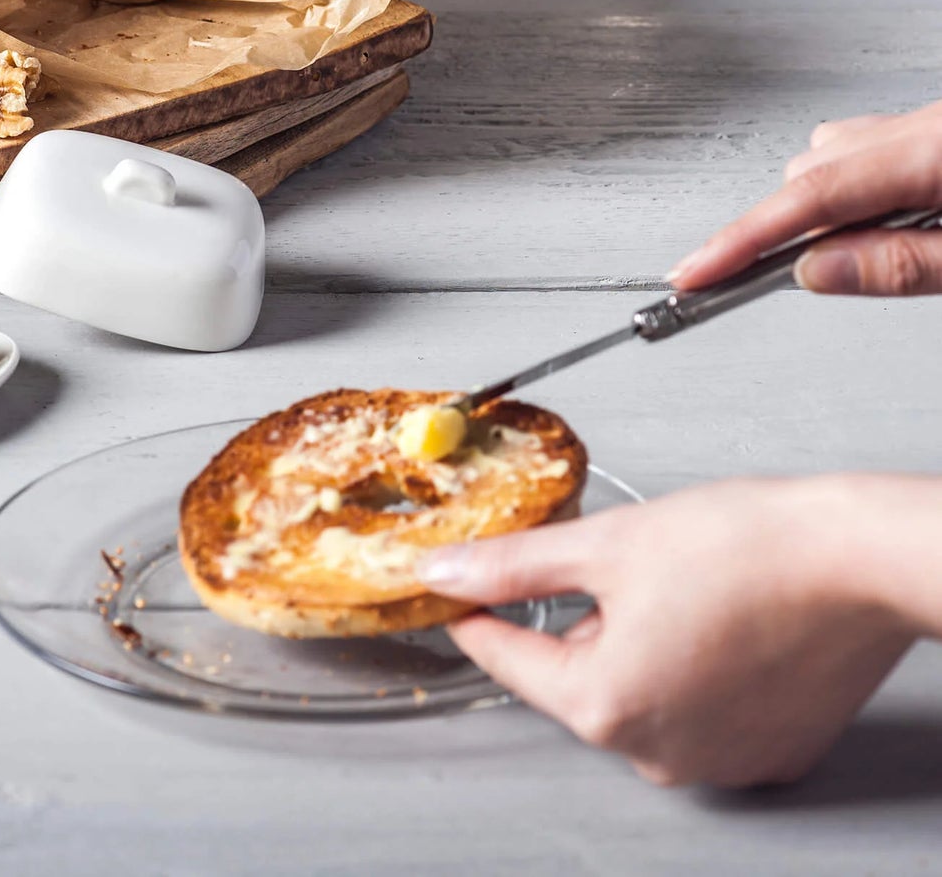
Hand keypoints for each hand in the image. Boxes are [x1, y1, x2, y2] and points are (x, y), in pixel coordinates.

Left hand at [418, 478, 915, 786]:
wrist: (858, 559)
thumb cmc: (748, 549)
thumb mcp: (604, 544)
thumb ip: (512, 566)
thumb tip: (447, 573)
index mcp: (606, 705)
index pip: (505, 658)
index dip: (475, 611)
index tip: (457, 588)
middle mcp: (658, 753)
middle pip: (575, 675)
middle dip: (577, 617)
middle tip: (613, 563)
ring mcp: (717, 761)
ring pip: (635, 691)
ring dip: (635, 641)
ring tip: (681, 585)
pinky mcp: (765, 752)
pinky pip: (696, 709)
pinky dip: (690, 666)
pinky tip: (718, 618)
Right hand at [669, 102, 941, 294]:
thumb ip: (903, 266)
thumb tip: (815, 272)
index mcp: (931, 153)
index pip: (811, 196)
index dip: (742, 237)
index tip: (695, 271)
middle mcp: (922, 126)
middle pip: (812, 173)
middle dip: (788, 230)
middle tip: (772, 284)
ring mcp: (925, 122)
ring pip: (831, 157)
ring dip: (823, 210)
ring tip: (865, 257)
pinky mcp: (930, 129)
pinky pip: (862, 147)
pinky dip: (848, 187)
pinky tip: (877, 218)